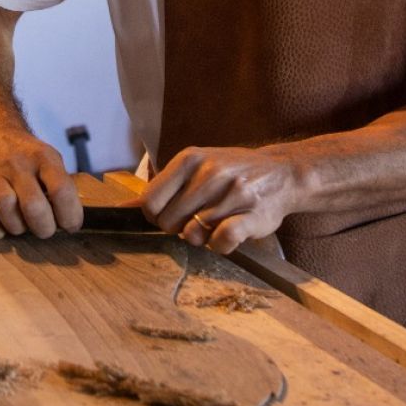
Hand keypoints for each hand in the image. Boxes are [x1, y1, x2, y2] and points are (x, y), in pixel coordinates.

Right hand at [0, 125, 82, 240]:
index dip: (70, 216)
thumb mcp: (49, 158)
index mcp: (42, 157)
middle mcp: (16, 164)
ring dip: (19, 228)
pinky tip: (1, 225)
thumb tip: (71, 223)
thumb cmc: (25, 156)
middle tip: (44, 229)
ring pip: (7, 211)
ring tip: (21, 224)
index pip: (61, 190)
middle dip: (44, 228)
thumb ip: (61, 186)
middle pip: (34, 206)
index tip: (70, 226)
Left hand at [142, 145, 301, 254]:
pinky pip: (221, 242)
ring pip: (194, 235)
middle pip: (168, 222)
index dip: (155, 217)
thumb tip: (122, 210)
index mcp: (190, 159)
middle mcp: (210, 172)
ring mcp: (232, 193)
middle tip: (197, 220)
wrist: (283, 173)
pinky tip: (228, 234)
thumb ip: (161, 188)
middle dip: (178, 229)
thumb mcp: (194, 169)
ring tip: (216, 223)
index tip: (170, 216)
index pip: (150, 202)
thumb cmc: (232, 173)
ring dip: (202, 238)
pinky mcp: (253, 215)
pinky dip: (220, 246)